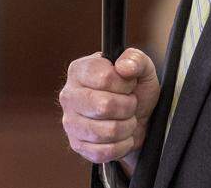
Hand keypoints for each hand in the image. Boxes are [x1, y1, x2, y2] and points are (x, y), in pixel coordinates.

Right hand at [59, 48, 159, 171]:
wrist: (138, 119)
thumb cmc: (135, 91)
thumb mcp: (142, 69)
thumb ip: (135, 59)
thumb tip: (123, 66)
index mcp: (79, 70)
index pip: (104, 78)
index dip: (125, 84)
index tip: (129, 85)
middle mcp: (68, 95)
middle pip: (104, 106)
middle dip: (127, 107)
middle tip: (130, 104)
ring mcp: (70, 122)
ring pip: (106, 131)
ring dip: (126, 127)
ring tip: (126, 119)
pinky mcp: (76, 144)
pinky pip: (103, 151)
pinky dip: (121, 146)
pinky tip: (121, 136)